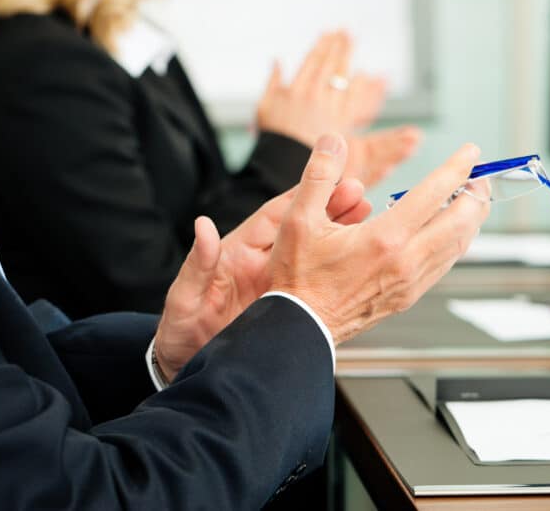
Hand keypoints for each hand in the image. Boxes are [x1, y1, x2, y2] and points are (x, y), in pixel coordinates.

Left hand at [152, 177, 371, 381]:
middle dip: (332, 210)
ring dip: (341, 237)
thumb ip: (197, 264)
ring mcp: (277, 287)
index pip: (273, 217)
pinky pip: (317, 288)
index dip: (300, 196)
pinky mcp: (287, 310)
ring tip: (369, 220)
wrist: (186, 369)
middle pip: (302, 231)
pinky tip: (362, 266)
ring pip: (316, 256)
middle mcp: (262, 266)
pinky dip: (340, 274)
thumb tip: (203, 228)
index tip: (326, 179)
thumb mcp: (184, 299)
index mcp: (237, 254)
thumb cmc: (179, 333)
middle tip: (361, 195)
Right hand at [256, 31, 387, 145]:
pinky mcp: (340, 121)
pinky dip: (360, 84)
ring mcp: (328, 107)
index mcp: (295, 89)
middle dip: (338, 46)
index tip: (329, 33)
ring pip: (341, 76)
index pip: (312, 60)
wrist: (286, 160)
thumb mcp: (264, 105)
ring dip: (347, 57)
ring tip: (352, 42)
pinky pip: (353, 98)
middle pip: (329, 64)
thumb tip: (277, 61)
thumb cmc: (274, 136)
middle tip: (346, 32)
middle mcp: (313, 95)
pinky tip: (365, 73)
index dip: (322, 44)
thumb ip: (273, 81)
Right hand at [268, 134, 489, 344]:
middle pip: (461, 221)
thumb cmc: (297, 278)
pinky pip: (444, 264)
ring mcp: (410, 282)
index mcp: (384, 238)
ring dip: (471, 219)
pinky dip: (457, 242)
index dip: (457, 168)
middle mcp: (405, 261)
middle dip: (477, 194)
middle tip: (481, 175)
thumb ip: (319, 174)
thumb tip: (333, 141)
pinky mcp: (408, 296)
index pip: (435, 194)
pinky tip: (452, 232)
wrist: (299, 327)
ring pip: (458, 246)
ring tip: (473, 199)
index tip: (470, 152)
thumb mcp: (297, 219)